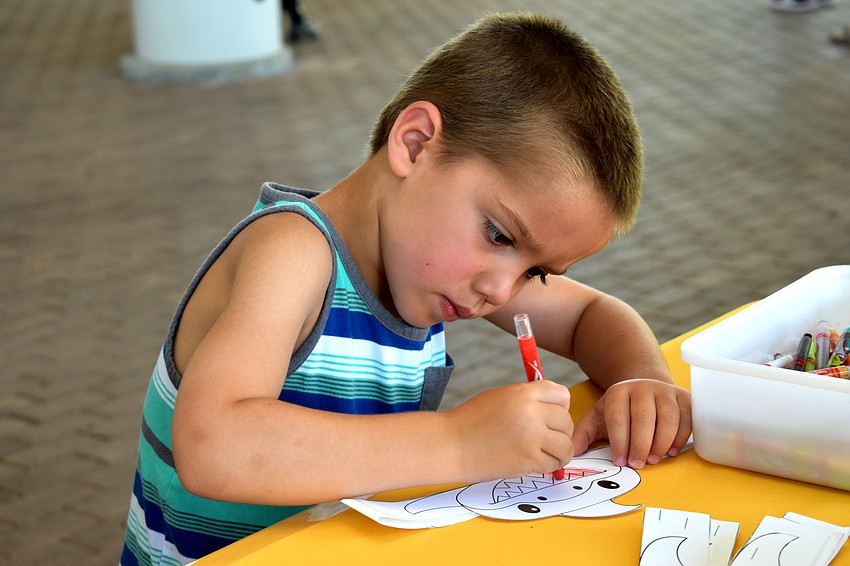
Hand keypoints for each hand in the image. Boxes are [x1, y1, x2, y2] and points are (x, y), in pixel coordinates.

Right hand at [446, 380, 573, 481]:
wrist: (451, 445)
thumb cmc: (472, 420)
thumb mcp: (501, 396)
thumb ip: (528, 399)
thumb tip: (555, 409)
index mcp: (523, 393)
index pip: (562, 395)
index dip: (559, 407)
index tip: (551, 417)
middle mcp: (531, 412)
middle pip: (566, 421)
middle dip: (560, 431)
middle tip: (546, 439)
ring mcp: (532, 437)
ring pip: (566, 445)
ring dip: (559, 451)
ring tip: (545, 453)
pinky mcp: (528, 460)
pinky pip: (553, 464)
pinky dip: (548, 466)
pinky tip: (533, 462)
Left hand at [571, 379, 690, 468]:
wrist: (646, 388)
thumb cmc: (622, 409)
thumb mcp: (599, 417)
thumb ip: (584, 434)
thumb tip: (571, 452)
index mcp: (618, 392)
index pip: (618, 417)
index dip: (619, 442)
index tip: (620, 461)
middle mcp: (642, 388)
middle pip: (644, 417)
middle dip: (640, 445)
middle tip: (638, 464)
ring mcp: (665, 391)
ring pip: (667, 418)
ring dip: (662, 443)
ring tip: (654, 459)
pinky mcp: (684, 397)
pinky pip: (687, 418)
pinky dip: (681, 437)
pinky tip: (672, 451)